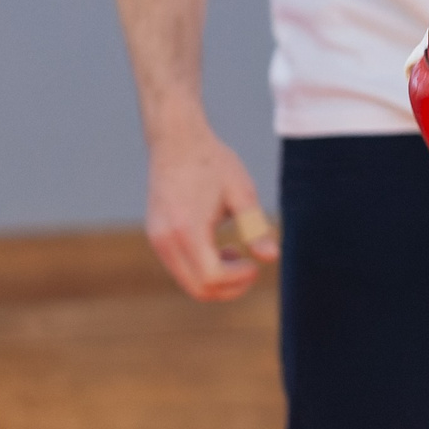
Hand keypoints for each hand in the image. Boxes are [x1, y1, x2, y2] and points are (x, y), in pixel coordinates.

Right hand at [145, 120, 278, 301]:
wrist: (176, 140)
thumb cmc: (212, 163)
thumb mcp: (241, 192)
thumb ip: (256, 227)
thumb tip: (273, 257)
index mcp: (187, 229)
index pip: (212, 277)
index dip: (238, 279)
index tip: (256, 265)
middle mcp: (166, 239)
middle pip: (197, 288)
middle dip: (229, 288)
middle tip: (251, 269)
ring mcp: (157, 239)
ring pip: (187, 281)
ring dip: (216, 278)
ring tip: (235, 252)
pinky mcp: (156, 235)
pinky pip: (180, 267)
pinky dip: (202, 268)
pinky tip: (221, 247)